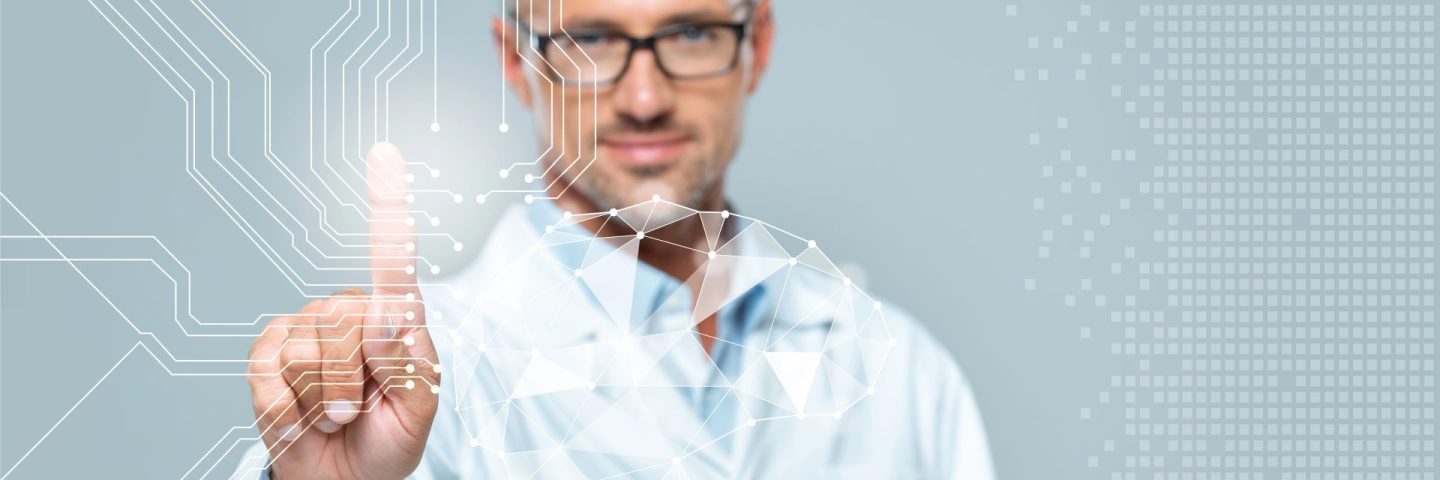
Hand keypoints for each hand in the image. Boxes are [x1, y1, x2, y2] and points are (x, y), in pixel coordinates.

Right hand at [247, 142, 440, 479]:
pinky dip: (288, 411)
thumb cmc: (389, 441)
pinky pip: (270, 377)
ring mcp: (302, 330)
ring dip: (323, 400)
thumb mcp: (419, 409)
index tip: (383, 153)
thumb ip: (410, 362)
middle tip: (359, 409)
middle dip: (352, 380)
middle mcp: (347, 312)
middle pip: (345, 320)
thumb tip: (386, 312)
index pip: (392, 257)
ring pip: (307, 352)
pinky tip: (302, 417)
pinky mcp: (266, 355)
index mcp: (394, 318)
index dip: (386, 204)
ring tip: (335, 415)